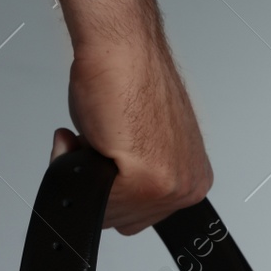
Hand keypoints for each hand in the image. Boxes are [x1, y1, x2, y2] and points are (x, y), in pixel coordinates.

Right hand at [55, 40, 213, 234]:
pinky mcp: (148, 180)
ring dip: (86, 174)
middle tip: (96, 144)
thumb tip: (113, 194)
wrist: (123, 52)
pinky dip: (77, 168)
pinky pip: (98, 200)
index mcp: (193, 179)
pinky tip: (89, 137)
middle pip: (124, 219)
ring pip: (109, 212)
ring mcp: (171, 185)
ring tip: (94, 137)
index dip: (111, 190)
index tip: (107, 159)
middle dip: (97, 184)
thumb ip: (135, 179)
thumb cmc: (129, 84)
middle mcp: (188, 185)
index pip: (142, 217)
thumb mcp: (141, 147)